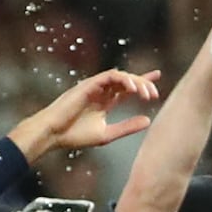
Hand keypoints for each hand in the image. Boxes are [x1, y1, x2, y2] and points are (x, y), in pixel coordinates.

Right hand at [5, 68, 159, 162]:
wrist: (54, 135)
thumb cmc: (74, 135)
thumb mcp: (107, 134)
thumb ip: (127, 127)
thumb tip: (148, 120)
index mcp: (105, 102)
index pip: (128, 88)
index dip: (143, 81)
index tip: (158, 77)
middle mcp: (101, 92)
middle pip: (127, 81)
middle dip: (143, 84)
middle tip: (154, 95)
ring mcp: (94, 87)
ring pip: (120, 76)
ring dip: (135, 82)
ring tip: (146, 93)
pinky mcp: (88, 84)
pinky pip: (109, 76)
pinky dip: (122, 80)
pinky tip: (132, 88)